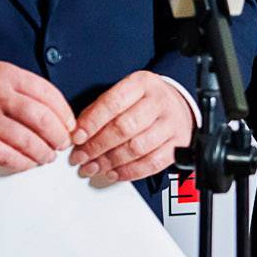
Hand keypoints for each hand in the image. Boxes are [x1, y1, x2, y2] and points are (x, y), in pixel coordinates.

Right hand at [0, 60, 77, 169]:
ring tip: (47, 155)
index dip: (65, 113)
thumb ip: (23, 88)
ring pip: (28, 142)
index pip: (47, 93)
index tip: (69, 124)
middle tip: (62, 142)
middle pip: (42, 119)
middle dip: (58, 135)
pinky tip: (29, 162)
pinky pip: (9, 158)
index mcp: (5, 75)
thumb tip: (56, 110)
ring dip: (44, 153)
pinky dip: (24, 163)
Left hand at [69, 70, 194, 183]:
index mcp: (142, 83)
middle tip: (81, 157)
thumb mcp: (123, 93)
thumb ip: (100, 110)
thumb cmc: (144, 101)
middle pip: (125, 127)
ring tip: (94, 167)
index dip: (92, 123)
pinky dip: (130, 172)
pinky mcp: (178, 144)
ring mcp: (171, 124)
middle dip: (98, 146)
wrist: (176, 106)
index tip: (77, 137)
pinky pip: (153, 163)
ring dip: (111, 162)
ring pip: (138, 148)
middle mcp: (159, 102)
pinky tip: (114, 173)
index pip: (113, 103)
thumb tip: (79, 133)